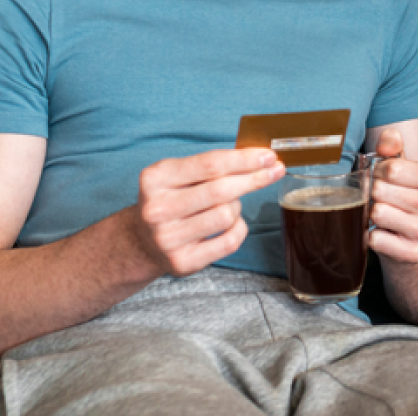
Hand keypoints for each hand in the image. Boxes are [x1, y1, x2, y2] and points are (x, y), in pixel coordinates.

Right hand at [129, 148, 285, 276]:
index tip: (269, 155)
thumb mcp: (179, 174)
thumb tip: (260, 158)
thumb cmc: (172, 199)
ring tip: (229, 205)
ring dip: (238, 206)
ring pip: (227, 215)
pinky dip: (239, 228)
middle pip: (221, 190)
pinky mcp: (182, 262)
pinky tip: (230, 224)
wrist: (142, 241)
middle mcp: (157, 209)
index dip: (245, 159)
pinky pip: (229, 240)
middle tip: (275, 170)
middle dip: (254, 178)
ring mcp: (168, 238)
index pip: (210, 164)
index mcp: (156, 179)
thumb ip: (212, 165)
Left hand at [367, 127, 417, 264]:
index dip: (378, 172)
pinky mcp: (413, 254)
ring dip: (371, 215)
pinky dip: (372, 237)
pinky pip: (375, 239)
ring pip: (378, 213)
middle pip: (380, 190)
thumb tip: (390, 138)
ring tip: (381, 217)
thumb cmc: (407, 202)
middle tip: (380, 200)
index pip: (392, 167)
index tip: (382, 179)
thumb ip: (394, 149)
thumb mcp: (404, 172)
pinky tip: (383, 235)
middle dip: (373, 194)